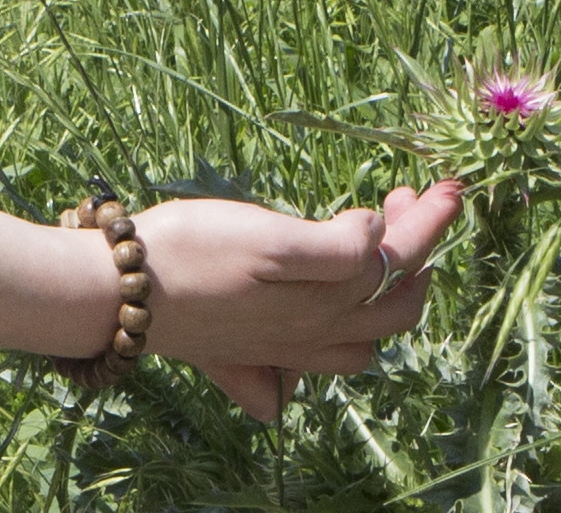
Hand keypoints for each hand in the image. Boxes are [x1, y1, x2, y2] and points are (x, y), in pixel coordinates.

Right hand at [134, 181, 462, 419]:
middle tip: (408, 199)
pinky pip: (295, 374)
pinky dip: (319, 358)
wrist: (111, 293)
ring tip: (380, 255)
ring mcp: (276, 351)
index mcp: (326, 305)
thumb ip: (335, 250)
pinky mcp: (241, 354)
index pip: (401, 261)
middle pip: (392, 304)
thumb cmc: (192, 255)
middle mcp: (310, 338)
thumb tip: (375, 240)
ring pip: (357, 343)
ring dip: (382, 298)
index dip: (432, 222)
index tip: (449, 185)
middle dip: (415, 250)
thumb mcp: (272, 240)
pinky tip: (312, 348)